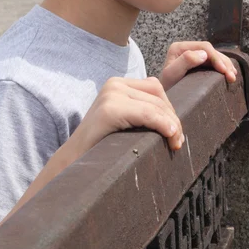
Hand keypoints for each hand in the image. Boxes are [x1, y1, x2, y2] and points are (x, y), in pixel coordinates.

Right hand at [69, 77, 183, 152]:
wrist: (71, 164)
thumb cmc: (101, 148)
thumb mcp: (125, 122)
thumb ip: (142, 112)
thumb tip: (175, 118)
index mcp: (118, 84)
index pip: (155, 89)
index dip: (170, 110)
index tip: (177, 133)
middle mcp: (114, 84)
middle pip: (158, 95)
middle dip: (173, 118)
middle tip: (178, 141)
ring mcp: (111, 94)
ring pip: (155, 105)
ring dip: (172, 124)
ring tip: (175, 144)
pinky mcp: (109, 109)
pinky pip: (147, 114)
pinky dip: (163, 125)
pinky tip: (170, 137)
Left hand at [159, 41, 236, 90]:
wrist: (162, 98)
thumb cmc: (165, 88)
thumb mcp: (171, 75)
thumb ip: (185, 62)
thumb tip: (203, 54)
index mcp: (179, 47)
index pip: (204, 47)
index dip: (216, 57)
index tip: (223, 70)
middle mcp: (186, 48)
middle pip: (211, 51)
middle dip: (224, 62)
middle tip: (231, 76)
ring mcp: (193, 56)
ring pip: (215, 56)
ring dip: (226, 65)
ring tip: (233, 76)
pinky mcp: (198, 64)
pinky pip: (213, 62)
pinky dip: (223, 67)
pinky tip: (229, 73)